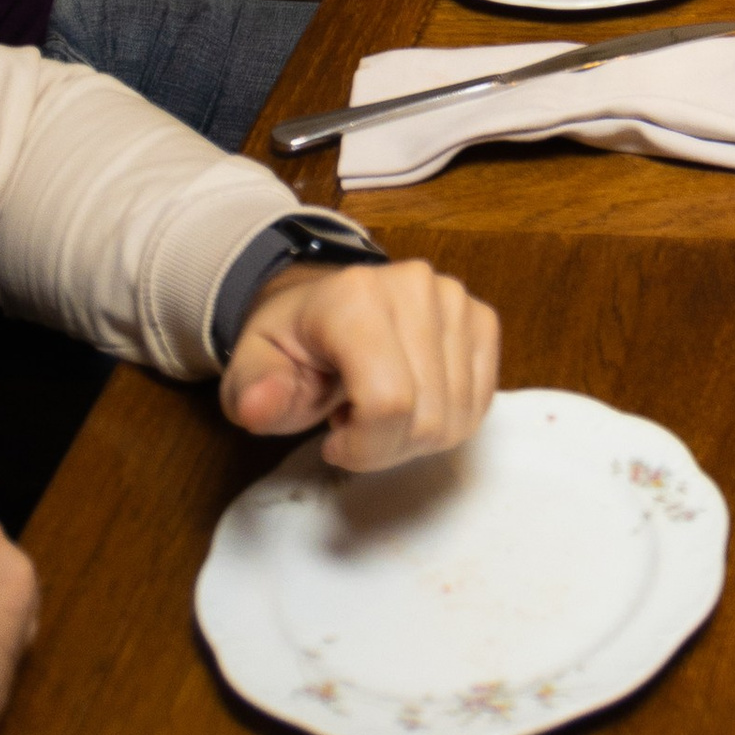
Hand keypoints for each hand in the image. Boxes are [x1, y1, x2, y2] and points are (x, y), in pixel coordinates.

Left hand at [221, 256, 499, 473]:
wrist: (324, 306)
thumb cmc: (291, 346)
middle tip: (353, 426)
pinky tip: (412, 398)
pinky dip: (446, 421)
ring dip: (415, 437)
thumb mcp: (253, 370)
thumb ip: (254, 391)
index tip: (333, 441)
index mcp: (354, 297)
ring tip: (377, 406)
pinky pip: (480, 403)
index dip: (364, 447)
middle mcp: (414, 286)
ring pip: (457, 417)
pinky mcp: (481, 318)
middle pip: (427, 417)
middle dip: (386, 447)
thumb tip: (259, 406)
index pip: (388, 402)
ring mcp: (454, 299)